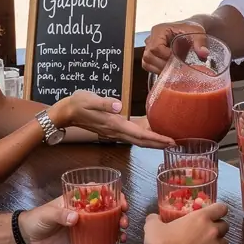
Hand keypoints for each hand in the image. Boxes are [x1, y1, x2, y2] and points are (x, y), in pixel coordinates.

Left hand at [19, 195, 128, 243]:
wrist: (28, 238)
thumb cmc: (37, 219)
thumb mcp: (48, 214)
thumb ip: (60, 215)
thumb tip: (75, 218)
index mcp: (76, 199)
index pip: (98, 191)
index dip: (112, 194)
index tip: (121, 201)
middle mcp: (84, 210)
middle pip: (107, 207)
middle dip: (119, 212)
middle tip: (124, 220)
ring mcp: (85, 224)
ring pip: (107, 222)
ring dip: (118, 225)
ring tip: (123, 232)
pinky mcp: (83, 238)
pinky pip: (100, 237)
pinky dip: (111, 238)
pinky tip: (118, 242)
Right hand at [52, 91, 172, 148]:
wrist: (66, 112)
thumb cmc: (78, 103)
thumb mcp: (90, 100)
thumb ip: (105, 103)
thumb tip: (118, 106)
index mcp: (115, 125)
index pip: (140, 135)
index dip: (157, 139)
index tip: (171, 141)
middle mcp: (117, 131)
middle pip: (143, 141)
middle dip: (160, 144)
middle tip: (176, 143)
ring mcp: (115, 131)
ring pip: (139, 140)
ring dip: (154, 141)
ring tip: (168, 140)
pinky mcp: (114, 128)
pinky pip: (133, 134)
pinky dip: (145, 135)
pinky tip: (152, 130)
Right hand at [141, 21, 208, 74]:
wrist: (190, 31)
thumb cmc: (191, 29)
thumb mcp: (198, 32)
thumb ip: (200, 41)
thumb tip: (203, 54)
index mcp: (159, 30)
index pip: (156, 48)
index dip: (166, 57)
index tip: (178, 60)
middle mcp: (151, 38)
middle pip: (148, 57)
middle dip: (163, 65)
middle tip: (177, 67)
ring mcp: (149, 47)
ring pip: (146, 63)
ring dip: (159, 69)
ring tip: (173, 68)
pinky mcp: (151, 55)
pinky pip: (148, 66)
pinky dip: (157, 70)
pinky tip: (169, 69)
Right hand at [143, 201, 228, 243]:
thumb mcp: (153, 226)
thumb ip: (156, 218)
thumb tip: (154, 217)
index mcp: (201, 218)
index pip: (221, 208)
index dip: (218, 210)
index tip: (214, 213)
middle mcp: (212, 231)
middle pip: (225, 226)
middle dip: (218, 228)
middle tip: (207, 232)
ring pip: (225, 243)